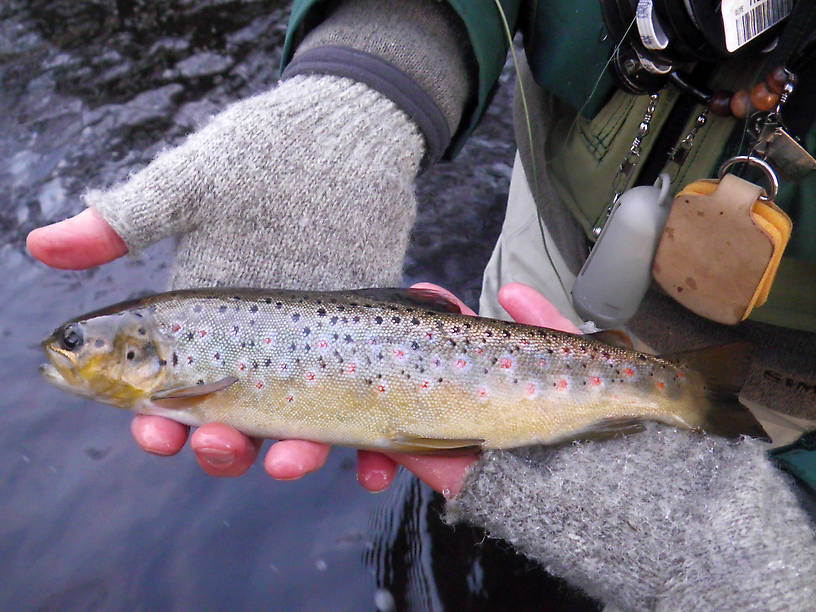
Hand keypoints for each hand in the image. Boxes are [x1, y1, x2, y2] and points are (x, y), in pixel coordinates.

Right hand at [27, 206, 574, 493]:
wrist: (347, 136)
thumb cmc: (263, 155)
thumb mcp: (190, 186)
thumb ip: (123, 222)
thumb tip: (37, 245)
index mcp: (206, 316)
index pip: (171, 387)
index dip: (158, 421)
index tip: (154, 435)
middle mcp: (255, 342)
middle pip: (232, 420)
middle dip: (219, 448)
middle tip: (216, 447)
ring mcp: (312, 347)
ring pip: (297, 424)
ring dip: (290, 456)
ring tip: (289, 463)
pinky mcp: (363, 342)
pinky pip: (367, 404)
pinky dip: (370, 448)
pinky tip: (373, 468)